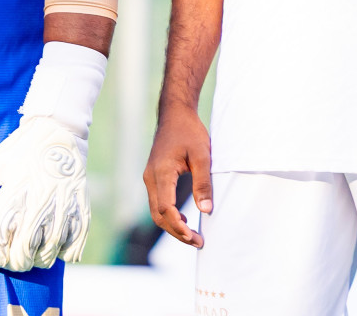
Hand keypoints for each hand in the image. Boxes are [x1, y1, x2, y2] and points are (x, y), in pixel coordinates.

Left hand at [0, 116, 89, 271]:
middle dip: (11, 261)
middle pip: (21, 258)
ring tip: (31, 248)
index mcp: (12, 197)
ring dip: (36, 259)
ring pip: (46, 258)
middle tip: (9, 252)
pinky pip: (72, 251)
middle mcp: (37, 208)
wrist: (60, 130)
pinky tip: (53, 242)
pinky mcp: (81, 214)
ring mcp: (61, 213)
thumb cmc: (23, 149)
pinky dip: (61, 254)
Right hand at [144, 101, 211, 247]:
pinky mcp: (154, 177)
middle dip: (176, 232)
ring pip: (156, 211)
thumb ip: (203, 183)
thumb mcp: (202, 156)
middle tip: (198, 242)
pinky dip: (169, 216)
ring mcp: (150, 178)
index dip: (178, 226)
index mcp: (161, 172)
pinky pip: (157, 202)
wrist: (175, 114)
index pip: (165, 208)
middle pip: (158, 214)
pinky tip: (185, 221)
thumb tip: (205, 210)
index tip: (195, 237)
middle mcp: (151, 178)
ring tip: (193, 236)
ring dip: (172, 226)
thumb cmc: (189, 132)